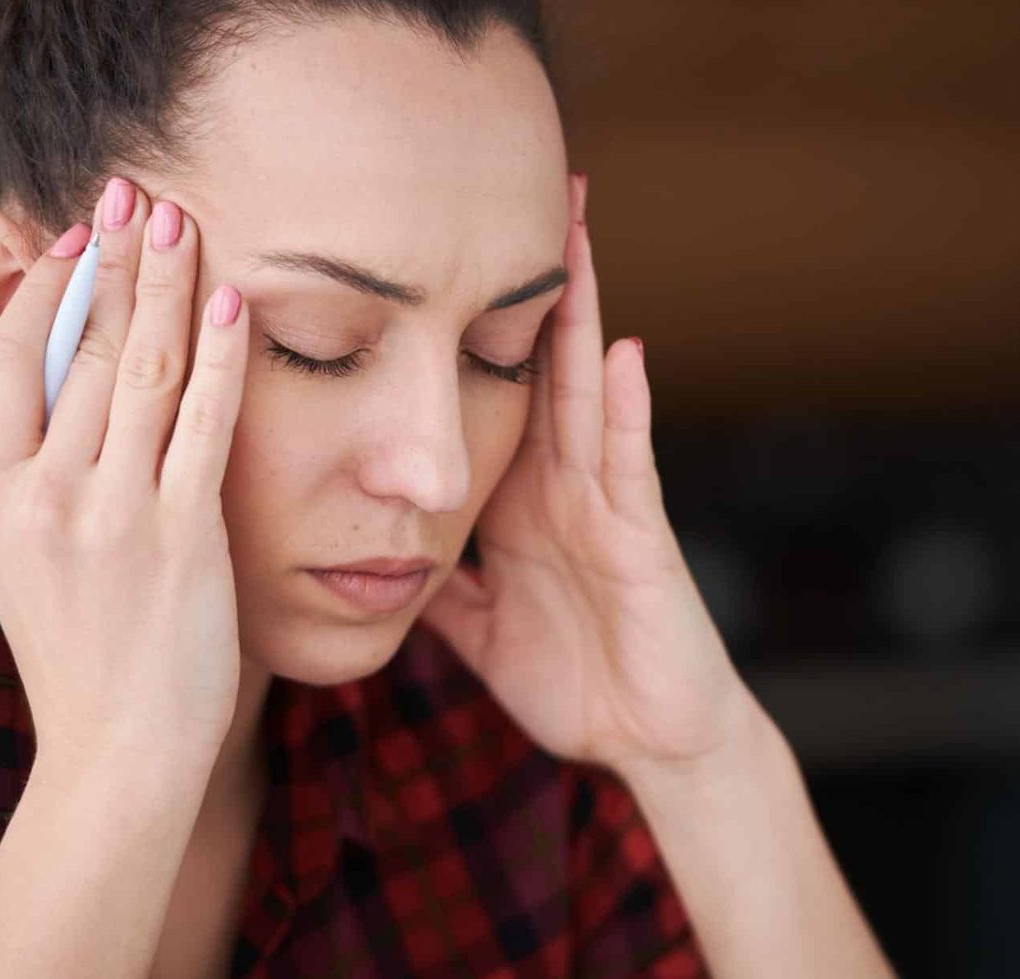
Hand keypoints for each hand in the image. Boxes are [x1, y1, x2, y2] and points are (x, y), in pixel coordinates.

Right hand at [0, 179, 248, 768]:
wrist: (122, 754)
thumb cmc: (85, 661)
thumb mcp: (27, 566)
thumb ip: (38, 481)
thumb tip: (52, 398)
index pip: (8, 364)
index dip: (43, 290)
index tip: (75, 239)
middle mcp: (47, 496)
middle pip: (79, 349)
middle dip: (113, 262)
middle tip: (135, 193)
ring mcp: (116, 514)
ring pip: (139, 370)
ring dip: (164, 285)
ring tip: (180, 220)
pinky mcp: (185, 535)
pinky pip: (205, 423)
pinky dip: (219, 356)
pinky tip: (231, 303)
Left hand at [421, 175, 752, 775]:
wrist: (648, 740)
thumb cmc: (573, 679)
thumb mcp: (479, 628)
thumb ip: (437, 584)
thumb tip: (371, 555)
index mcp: (518, 503)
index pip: (485, 397)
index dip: (459, 331)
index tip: (422, 268)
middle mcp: (560, 486)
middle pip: (535, 367)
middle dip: (522, 287)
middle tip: (509, 198)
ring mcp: (604, 504)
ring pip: (584, 391)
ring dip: (582, 314)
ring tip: (572, 233)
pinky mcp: (640, 538)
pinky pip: (631, 465)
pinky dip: (628, 411)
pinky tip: (623, 353)